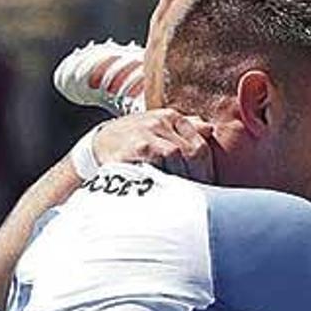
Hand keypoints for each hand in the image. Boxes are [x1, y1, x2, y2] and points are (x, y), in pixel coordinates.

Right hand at [93, 109, 214, 181]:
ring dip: (182, 177)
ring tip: (184, 193)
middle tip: (200, 194)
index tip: (208, 186)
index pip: (200, 145)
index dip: (207, 169)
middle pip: (192, 151)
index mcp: (170, 117)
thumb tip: (209, 129)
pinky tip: (165, 189)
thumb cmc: (136, 138)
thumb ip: (186, 127)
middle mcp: (158, 122)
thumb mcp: (160, 127)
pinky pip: (155, 165)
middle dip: (198, 176)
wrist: (100, 142)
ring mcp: (144, 134)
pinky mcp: (131, 149)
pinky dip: (163, 178)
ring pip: (175, 156)